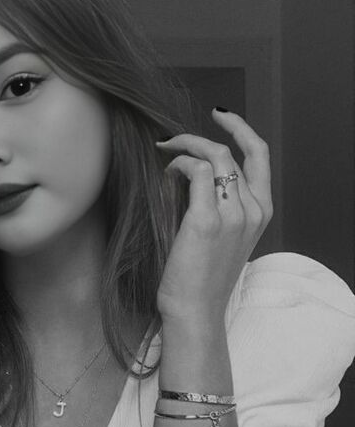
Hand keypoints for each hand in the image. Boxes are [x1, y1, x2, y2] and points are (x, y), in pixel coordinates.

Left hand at [155, 109, 272, 327]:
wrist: (195, 310)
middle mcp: (253, 210)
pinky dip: (180, 164)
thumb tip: (193, 172)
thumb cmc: (202, 278)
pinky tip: (167, 174)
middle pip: (232, 153)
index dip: (242, 129)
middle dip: (199, 138)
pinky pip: (197, 171)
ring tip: (164, 157)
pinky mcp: (208, 221)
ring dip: (185, 148)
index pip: (260, 156)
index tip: (221, 116)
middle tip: (171, 140)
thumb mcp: (223, 237)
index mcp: (261, 213)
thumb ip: (219, 205)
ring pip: (216, 156)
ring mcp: (234, 215)